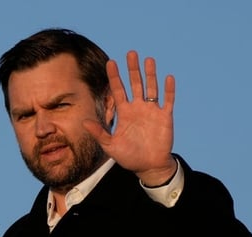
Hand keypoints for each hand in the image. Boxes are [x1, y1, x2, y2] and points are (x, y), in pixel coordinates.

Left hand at [83, 51, 176, 185]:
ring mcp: (152, 111)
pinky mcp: (165, 117)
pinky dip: (168, 90)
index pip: (118, 90)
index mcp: (125, 112)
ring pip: (151, 88)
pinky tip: (168, 78)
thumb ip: (99, 133)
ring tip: (148, 60)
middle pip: (135, 84)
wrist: (149, 167)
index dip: (114, 77)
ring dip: (150, 74)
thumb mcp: (111, 146)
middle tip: (130, 53)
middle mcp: (138, 108)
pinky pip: (168, 100)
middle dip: (132, 69)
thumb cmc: (129, 157)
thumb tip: (83, 122)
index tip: (110, 63)